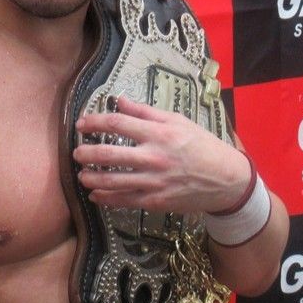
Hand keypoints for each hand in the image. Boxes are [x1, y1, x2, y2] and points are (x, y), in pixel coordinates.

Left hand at [73, 96, 252, 214]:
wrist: (225, 180)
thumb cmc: (202, 146)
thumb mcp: (178, 122)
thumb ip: (146, 112)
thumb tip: (120, 101)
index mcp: (158, 134)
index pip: (117, 124)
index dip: (94, 123)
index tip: (81, 124)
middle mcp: (153, 157)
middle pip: (108, 155)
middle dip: (86, 153)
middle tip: (76, 153)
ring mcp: (153, 182)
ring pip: (112, 181)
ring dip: (91, 178)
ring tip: (82, 175)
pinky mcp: (155, 201)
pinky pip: (124, 201)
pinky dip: (106, 199)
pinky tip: (95, 196)